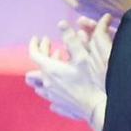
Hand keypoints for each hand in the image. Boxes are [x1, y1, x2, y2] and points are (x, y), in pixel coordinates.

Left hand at [25, 15, 115, 130]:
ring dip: (45, 75)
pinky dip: (53, 91)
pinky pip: (51, 99)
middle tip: (51, 50)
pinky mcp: (60, 106)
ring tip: (56, 68)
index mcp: (50, 70)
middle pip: (32, 72)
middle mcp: (47, 84)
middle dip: (41, 59)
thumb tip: (61, 23)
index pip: (34, 54)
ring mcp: (52, 97)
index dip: (35, 44)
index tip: (39, 38)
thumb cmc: (91, 82)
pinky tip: (60, 88)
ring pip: (40, 86)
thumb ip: (71, 40)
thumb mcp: (83, 57)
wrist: (98, 108)